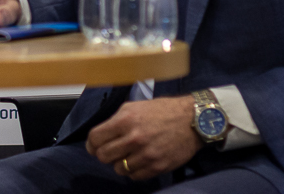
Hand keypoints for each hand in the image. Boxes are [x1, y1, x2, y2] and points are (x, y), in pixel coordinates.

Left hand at [85, 96, 201, 180]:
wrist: (192, 120)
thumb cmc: (161, 111)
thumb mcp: (133, 107)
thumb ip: (115, 120)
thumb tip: (100, 135)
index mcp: (125, 120)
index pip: (95, 138)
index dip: (92, 144)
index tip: (94, 145)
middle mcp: (134, 138)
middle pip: (103, 156)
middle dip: (104, 154)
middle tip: (111, 151)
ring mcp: (146, 154)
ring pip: (118, 169)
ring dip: (120, 164)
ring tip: (128, 156)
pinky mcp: (157, 166)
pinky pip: (135, 176)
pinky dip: (134, 171)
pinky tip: (139, 161)